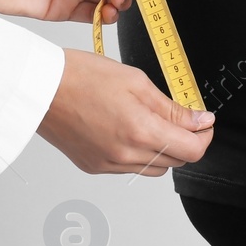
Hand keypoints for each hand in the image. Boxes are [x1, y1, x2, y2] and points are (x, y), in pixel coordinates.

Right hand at [37, 49, 214, 173]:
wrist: (41, 88)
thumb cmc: (82, 76)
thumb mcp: (137, 81)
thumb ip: (172, 107)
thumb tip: (201, 120)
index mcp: (140, 131)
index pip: (192, 150)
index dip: (205, 136)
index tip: (204, 122)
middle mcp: (125, 154)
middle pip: (176, 161)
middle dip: (186, 141)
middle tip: (181, 118)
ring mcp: (109, 164)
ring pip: (155, 168)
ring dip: (163, 150)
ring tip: (151, 123)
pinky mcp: (95, 167)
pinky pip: (130, 168)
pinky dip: (138, 154)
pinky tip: (128, 131)